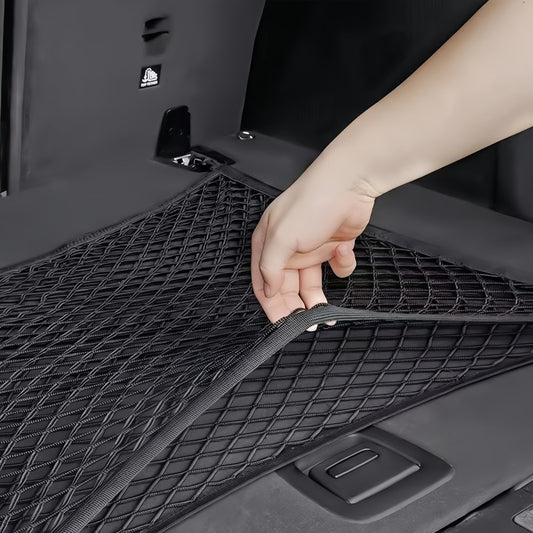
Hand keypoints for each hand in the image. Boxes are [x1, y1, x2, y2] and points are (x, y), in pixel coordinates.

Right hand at [251, 165, 374, 322]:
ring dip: (317, 299)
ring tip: (324, 313)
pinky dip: (341, 267)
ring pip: (311, 283)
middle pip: (287, 286)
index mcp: (268, 244)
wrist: (349, 184)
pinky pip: (336, 268)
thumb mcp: (280, 238)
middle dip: (295, 306)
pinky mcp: (334, 246)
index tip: (281, 324)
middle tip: (304, 323)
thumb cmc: (310, 203)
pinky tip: (342, 253)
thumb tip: (268, 290)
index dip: (272, 304)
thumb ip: (270, 268)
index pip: (264, 282)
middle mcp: (288, 248)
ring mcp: (312, 248)